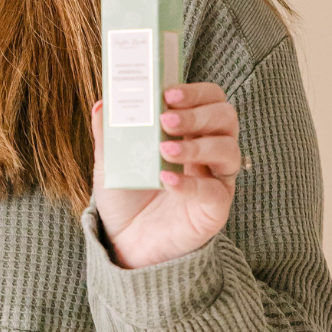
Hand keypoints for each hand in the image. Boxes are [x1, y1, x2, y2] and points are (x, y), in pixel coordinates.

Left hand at [90, 83, 240, 268]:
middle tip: (166, 118)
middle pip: (225, 117)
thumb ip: (108, 133)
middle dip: (198, 113)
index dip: (195, 91)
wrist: (125, 240)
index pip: (208, 98)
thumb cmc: (125, 193)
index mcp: (189, 129)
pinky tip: (166, 180)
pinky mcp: (215, 208)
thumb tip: (103, 103)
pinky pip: (214, 191)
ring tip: (164, 149)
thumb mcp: (110, 160)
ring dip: (197, 144)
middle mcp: (209, 149)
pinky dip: (191, 183)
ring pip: (228, 149)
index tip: (168, 92)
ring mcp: (216, 178)